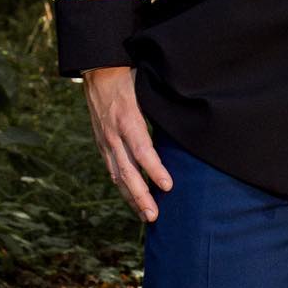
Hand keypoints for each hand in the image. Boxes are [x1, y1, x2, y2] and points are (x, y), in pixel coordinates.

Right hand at [82, 65, 171, 221]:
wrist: (99, 72)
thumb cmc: (132, 79)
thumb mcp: (148, 90)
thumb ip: (162, 108)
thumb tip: (188, 121)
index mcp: (128, 120)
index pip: (142, 150)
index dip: (154, 170)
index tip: (168, 186)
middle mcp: (114, 135)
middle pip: (127, 171)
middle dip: (141, 196)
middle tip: (154, 215)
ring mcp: (105, 141)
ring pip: (117, 176)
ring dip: (132, 198)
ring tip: (146, 216)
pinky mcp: (101, 144)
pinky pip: (112, 170)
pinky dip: (122, 187)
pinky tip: (133, 200)